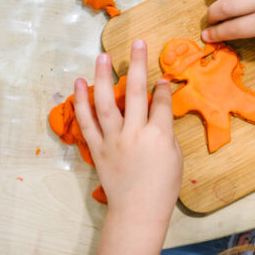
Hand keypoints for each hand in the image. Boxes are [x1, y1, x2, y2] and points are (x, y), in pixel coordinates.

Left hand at [77, 41, 182, 254]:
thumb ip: (166, 128)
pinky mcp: (97, 148)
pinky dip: (81, 101)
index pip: (161, 102)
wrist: (137, 211)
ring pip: (106, 102)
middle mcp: (134, 134)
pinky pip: (86, 121)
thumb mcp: (175, 156)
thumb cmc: (162, 186)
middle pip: (134, 92)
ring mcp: (112, 140)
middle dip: (137, 65)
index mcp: (159, 136)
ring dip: (103, 76)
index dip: (162, 87)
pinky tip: (79, 83)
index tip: (161, 77)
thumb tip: (159, 104)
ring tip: (102, 56)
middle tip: (137, 43)